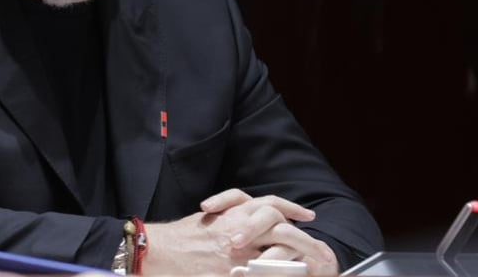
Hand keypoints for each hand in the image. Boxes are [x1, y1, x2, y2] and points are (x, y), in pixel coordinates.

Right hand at [142, 189, 319, 274]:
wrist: (156, 252)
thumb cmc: (178, 238)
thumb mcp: (208, 220)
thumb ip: (231, 218)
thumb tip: (248, 225)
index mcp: (233, 215)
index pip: (271, 207)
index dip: (291, 210)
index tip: (306, 216)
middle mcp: (238, 233)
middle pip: (281, 230)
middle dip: (304, 240)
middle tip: (320, 250)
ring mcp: (237, 256)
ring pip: (277, 253)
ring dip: (296, 260)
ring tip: (310, 265)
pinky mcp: (231, 273)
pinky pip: (263, 275)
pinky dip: (276, 274)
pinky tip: (285, 269)